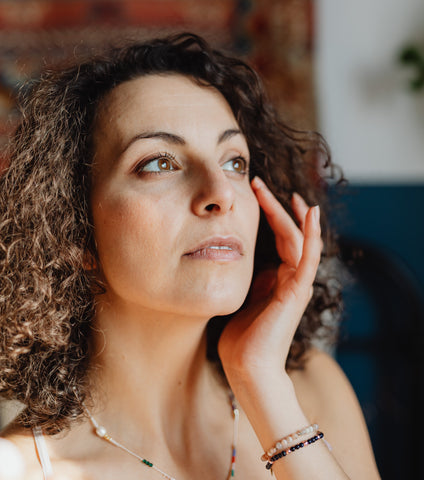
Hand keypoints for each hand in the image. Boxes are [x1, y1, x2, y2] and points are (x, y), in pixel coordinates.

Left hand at [218, 177, 321, 386]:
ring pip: (298, 240)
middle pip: (287, 233)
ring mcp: (296, 284)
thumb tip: (229, 257)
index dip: (268, 215)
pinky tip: (311, 212)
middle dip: (274, 207)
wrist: (247, 367)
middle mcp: (290, 278)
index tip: (255, 193)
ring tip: (277, 191)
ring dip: (289, 213)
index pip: (277, 239)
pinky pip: (309, 257)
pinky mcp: (297, 291)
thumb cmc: (240, 338)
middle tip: (258, 183)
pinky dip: (312, 234)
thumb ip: (243, 278)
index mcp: (276, 279)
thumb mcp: (239, 297)